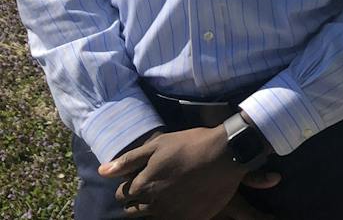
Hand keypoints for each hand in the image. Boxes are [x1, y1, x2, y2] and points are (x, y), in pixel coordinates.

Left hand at [99, 125, 277, 219]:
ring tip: (166, 195)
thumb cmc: (191, 144)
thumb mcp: (158, 144)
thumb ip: (129, 160)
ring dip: (153, 209)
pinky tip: (180, 203)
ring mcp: (171, 214)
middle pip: (133, 210)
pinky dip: (172, 214)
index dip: (129, 186)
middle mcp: (154, 204)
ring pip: (150, 218)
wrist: (228, 154)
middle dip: (137, 200)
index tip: (141, 178)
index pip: (122, 194)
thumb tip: (102, 172)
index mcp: (143, 185)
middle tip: (153, 188)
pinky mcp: (189, 219)